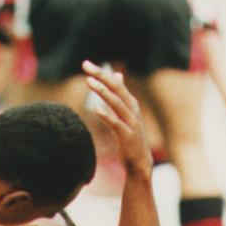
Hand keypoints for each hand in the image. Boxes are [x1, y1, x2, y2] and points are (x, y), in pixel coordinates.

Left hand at [82, 61, 152, 176]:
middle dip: (101, 76)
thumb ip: (120, 95)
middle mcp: (132, 110)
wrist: (140, 162)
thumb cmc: (130, 136)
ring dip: (102, 92)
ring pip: (116, 103)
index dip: (101, 73)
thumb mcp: (125, 112)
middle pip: (116, 89)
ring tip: (89, 82)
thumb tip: (116, 74)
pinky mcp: (127, 136)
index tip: (85, 64)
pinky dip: (107, 116)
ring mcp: (131, 122)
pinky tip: (96, 109)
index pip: (115, 83)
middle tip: (86, 65)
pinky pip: (116, 124)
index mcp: (130, 103)